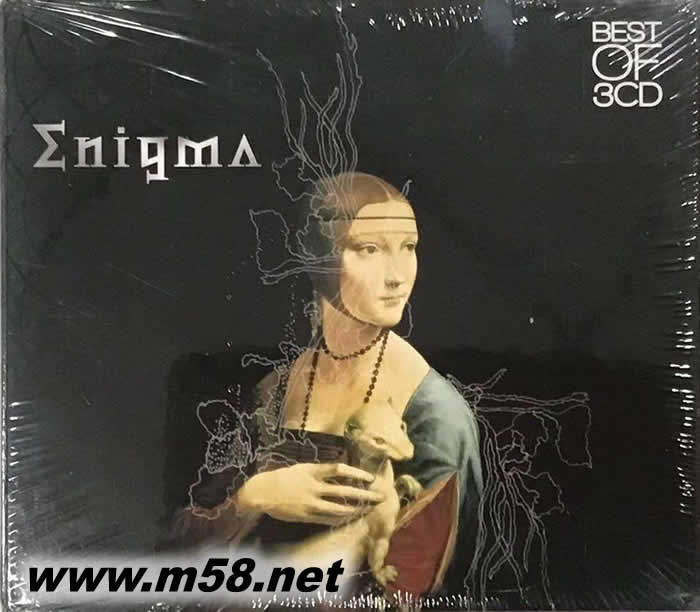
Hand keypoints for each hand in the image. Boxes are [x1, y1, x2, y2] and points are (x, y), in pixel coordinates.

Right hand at [236, 463, 384, 525]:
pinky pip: (327, 519)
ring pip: (338, 508)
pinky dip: (339, 520)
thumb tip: (340, 471)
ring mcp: (310, 503)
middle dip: (364, 494)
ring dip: (355, 510)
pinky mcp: (306, 516)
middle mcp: (314, 486)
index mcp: (313, 471)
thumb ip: (320, 470)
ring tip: (367, 510)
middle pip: (344, 490)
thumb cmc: (283, 477)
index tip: (370, 478)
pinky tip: (349, 519)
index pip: (340, 469)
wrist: (263, 491)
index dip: (357, 473)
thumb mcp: (303, 468)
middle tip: (379, 497)